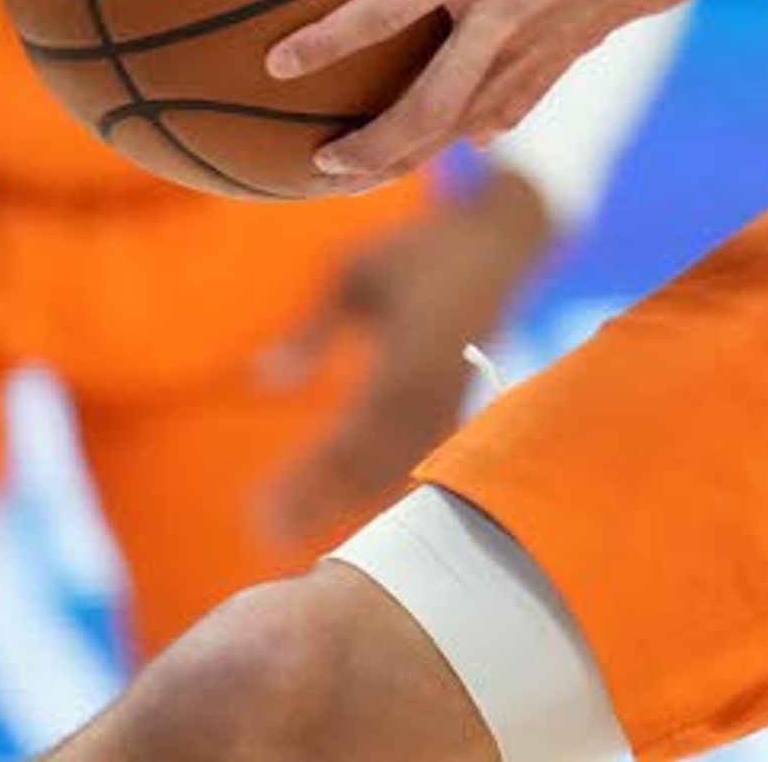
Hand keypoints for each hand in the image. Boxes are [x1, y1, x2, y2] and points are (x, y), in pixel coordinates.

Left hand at [251, 174, 553, 544]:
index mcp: (411, 351)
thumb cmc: (421, 247)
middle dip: (322, 500)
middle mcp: (435, 385)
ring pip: (400, 467)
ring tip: (293, 528)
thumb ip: (312, 327)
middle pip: (376, 463)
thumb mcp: (354, 270)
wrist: (502, 236)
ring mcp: (452, 396)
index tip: (265, 503)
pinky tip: (346, 502)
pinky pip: (419, 456)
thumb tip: (264, 378)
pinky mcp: (458, 401)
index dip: (313, 473)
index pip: (355, 430)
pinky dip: (380, 485)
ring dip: (347, 500)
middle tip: (268, 532)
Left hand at [272, 0, 721, 190]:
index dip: (328, 42)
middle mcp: (506, 15)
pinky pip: (518, 103)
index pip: (387, 11)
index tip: (278, 66)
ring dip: (417, 153)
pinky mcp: (575, 49)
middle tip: (319, 166)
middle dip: (372, 148)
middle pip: (427, 106)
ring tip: (370, 172)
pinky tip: (462, 138)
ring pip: (469, 121)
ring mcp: (544, 42)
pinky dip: (481, 127)